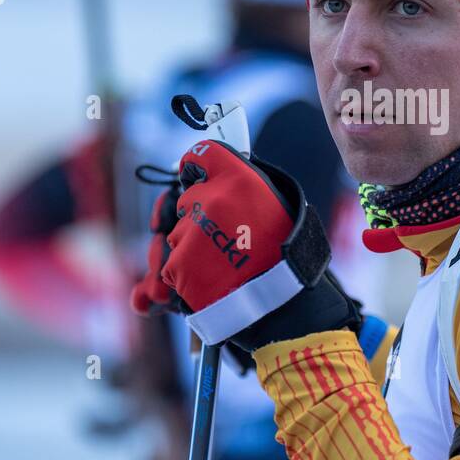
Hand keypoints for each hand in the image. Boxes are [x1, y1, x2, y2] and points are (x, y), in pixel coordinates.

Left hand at [129, 141, 360, 351]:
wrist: (284, 305)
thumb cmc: (286, 254)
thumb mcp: (276, 203)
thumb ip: (242, 185)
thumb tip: (212, 174)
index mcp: (239, 179)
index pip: (202, 154)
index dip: (197, 166)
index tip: (197, 176)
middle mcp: (212, 199)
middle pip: (187, 199)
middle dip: (199, 216)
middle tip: (227, 237)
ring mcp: (192, 233)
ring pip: (178, 234)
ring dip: (193, 247)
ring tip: (224, 264)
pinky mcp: (179, 265)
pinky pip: (173, 265)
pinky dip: (187, 274)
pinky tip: (214, 280)